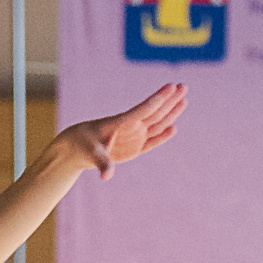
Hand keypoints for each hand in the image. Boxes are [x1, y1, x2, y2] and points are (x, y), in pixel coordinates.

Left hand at [58, 83, 186, 179]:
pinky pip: (152, 140)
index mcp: (121, 123)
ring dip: (170, 112)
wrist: (78, 148)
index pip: (143, 109)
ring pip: (156, 123)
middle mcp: (131, 127)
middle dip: (170, 100)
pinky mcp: (134, 147)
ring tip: (184, 99)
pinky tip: (173, 128)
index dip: (158, 98)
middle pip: (155, 112)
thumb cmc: (83, 145)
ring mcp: (134, 136)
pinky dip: (162, 135)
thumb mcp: (92, 154)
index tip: (171, 86)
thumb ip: (103, 163)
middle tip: (183, 86)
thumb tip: (107, 176)